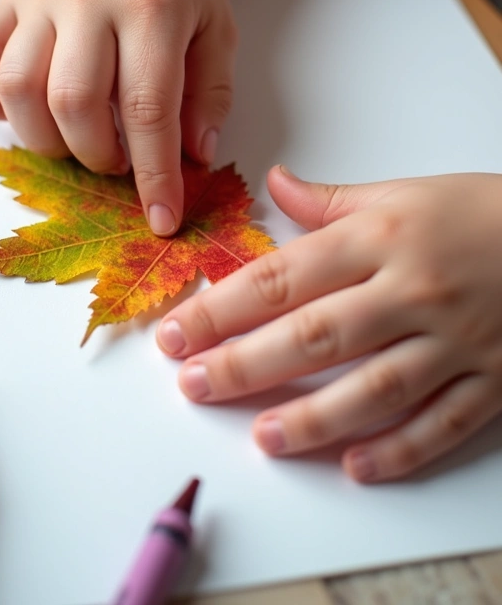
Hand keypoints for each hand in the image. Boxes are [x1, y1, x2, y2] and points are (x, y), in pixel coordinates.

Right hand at [0, 0, 236, 235]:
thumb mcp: (219, 30)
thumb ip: (211, 94)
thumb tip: (193, 157)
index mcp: (151, 5)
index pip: (148, 109)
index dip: (154, 175)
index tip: (162, 218)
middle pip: (72, 103)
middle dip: (94, 157)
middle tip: (115, 162)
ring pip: (15, 88)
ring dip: (42, 139)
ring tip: (73, 141)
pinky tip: (19, 114)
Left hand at [157, 167, 501, 480]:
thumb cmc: (478, 211)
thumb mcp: (401, 192)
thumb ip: (330, 200)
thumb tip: (272, 183)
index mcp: (380, 238)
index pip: (285, 277)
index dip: (224, 308)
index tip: (180, 332)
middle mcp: (410, 290)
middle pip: (316, 335)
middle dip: (247, 364)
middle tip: (194, 385)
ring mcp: (453, 340)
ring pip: (374, 387)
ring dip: (313, 416)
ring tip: (262, 436)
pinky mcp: (491, 379)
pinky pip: (441, 422)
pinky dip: (399, 448)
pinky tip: (354, 466)